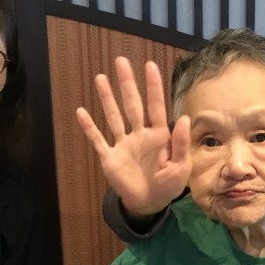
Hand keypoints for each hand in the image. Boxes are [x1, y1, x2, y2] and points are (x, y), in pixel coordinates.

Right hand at [76, 58, 191, 216]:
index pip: (156, 106)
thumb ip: (180, 143)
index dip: (153, 86)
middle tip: (121, 61)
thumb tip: (183, 118)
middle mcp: (139, 134)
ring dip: (107, 98)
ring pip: (114, 117)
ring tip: (101, 78)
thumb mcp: (180, 167)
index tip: (150, 65)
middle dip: (127, 84)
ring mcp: (123, 144)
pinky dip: (89, 127)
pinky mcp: (110, 157)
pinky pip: (98, 140)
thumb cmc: (168, 184)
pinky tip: (81, 112)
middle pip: (132, 105)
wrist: (149, 203)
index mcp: (158, 135)